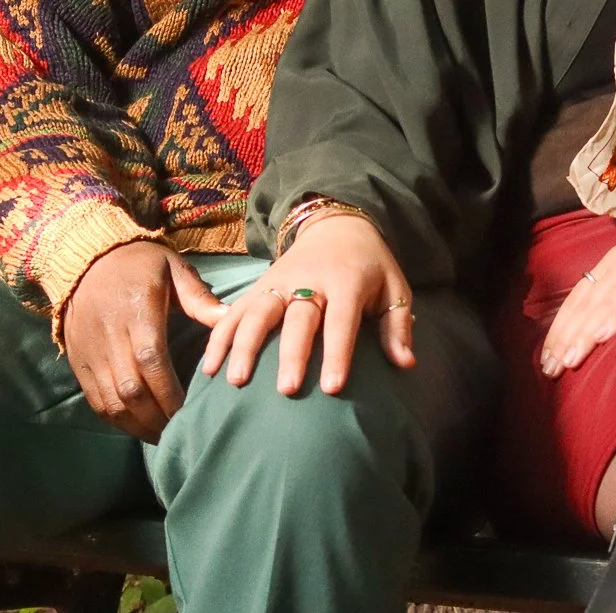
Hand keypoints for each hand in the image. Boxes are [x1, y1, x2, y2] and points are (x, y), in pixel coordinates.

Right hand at [60, 240, 228, 443]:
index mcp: (137, 312)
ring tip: (162, 436)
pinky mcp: (78, 362)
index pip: (151, 360)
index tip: (189, 409)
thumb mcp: (172, 268)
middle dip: (157, 416)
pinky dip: (116, 419)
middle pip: (131, 388)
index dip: (169, 391)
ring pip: (111, 400)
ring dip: (137, 424)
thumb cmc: (138, 264)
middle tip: (181, 431)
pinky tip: (137, 427)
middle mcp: (110, 336)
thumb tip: (231, 318)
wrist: (85, 260)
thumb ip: (199, 297)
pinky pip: (95, 400)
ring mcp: (91, 352)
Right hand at [199, 213, 413, 395]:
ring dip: (244, 345)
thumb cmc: (370, 267)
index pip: (341, 320)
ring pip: (258, 311)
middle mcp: (310, 279)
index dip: (338, 353)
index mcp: (347, 280)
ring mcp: (279, 280)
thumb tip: (406, 364)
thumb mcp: (394, 288)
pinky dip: (219, 337)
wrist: (336, 224)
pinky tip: (209, 367)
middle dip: (291, 354)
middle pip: (297, 318)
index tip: (332, 388)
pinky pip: (234, 310)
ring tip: (235, 380)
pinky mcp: (258, 284)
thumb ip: (397, 326)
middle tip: (286, 390)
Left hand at [540, 201, 615, 378]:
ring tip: (569, 359)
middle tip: (550, 368)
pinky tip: (603, 334)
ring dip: (584, 333)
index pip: (578, 298)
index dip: (561, 328)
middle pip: (584, 304)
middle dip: (565, 337)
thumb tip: (602, 325)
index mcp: (613, 262)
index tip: (548, 357)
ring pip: (604, 303)